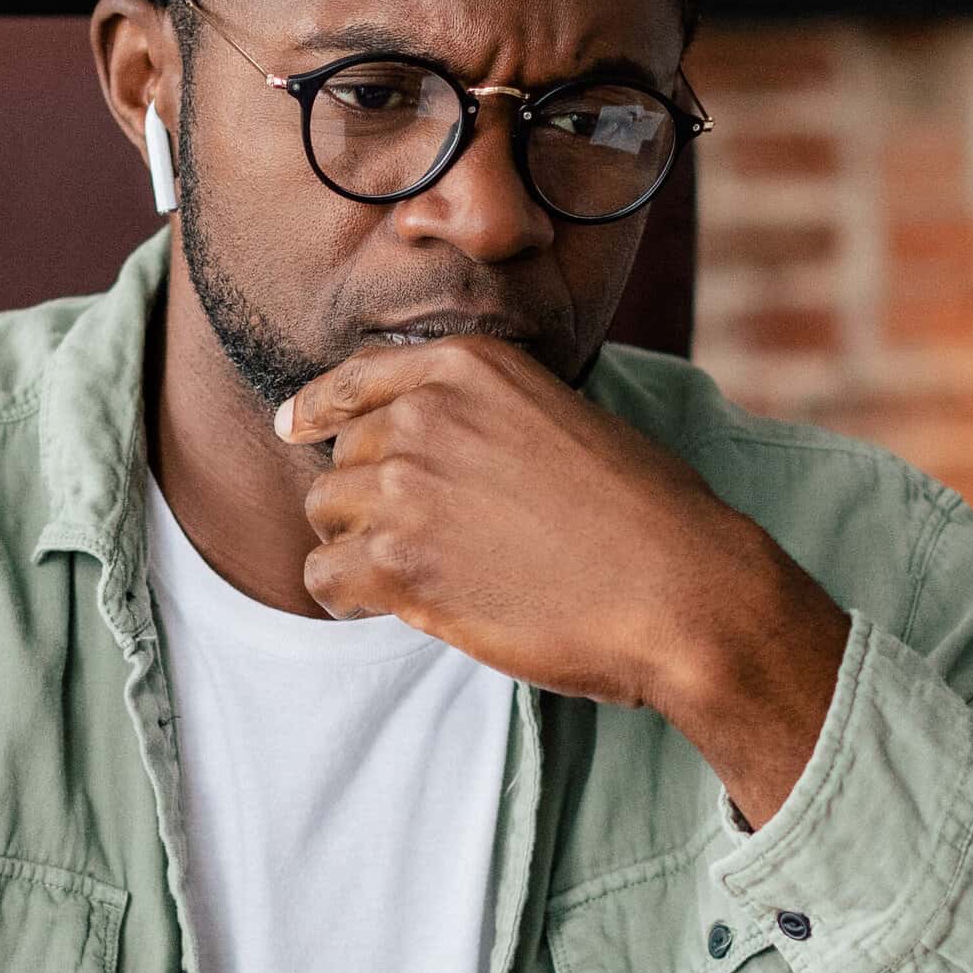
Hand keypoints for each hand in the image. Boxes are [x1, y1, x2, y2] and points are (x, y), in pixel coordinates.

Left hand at [275, 336, 848, 823]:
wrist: (679, 588)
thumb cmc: (645, 513)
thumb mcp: (562, 416)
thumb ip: (486, 416)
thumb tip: (428, 442)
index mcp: (467, 365)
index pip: (354, 380)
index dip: (318, 409)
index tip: (294, 426)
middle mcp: (425, 414)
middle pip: (340, 457)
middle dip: (366, 499)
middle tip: (417, 539)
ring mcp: (406, 488)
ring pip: (324, 514)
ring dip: (353, 546)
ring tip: (409, 575)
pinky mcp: (399, 565)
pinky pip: (324, 577)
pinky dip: (345, 596)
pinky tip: (384, 607)